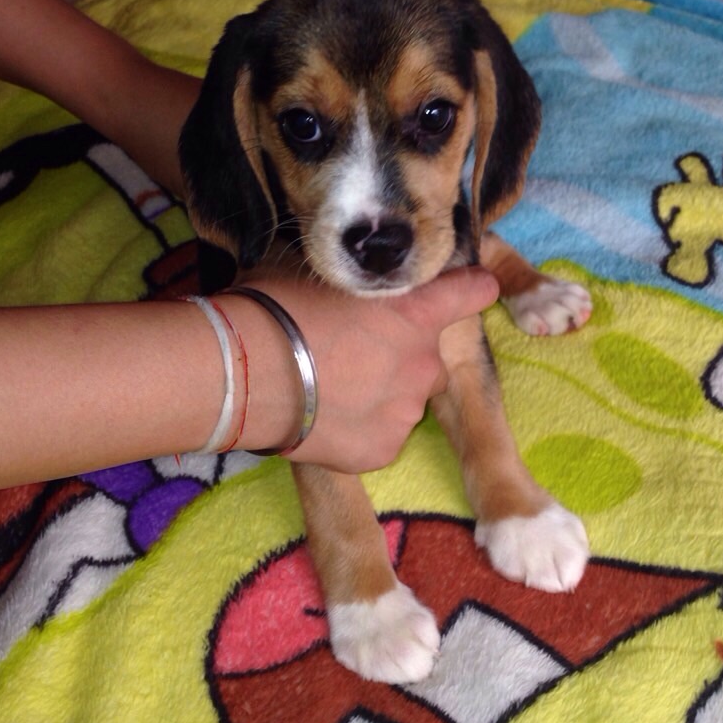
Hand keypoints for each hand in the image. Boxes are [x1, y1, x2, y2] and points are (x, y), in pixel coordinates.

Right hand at [227, 267, 498, 472]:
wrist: (246, 374)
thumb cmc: (276, 308)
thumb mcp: (323, 273)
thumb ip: (358, 281)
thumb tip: (350, 271)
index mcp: (417, 312)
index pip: (471, 294)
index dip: (471, 291)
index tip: (476, 290)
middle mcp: (425, 362)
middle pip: (430, 359)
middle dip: (402, 357)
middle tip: (354, 355)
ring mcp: (407, 411)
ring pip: (406, 401)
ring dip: (381, 395)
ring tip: (332, 392)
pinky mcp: (384, 450)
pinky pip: (381, 437)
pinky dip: (361, 431)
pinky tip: (326, 421)